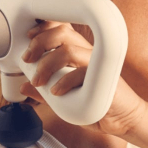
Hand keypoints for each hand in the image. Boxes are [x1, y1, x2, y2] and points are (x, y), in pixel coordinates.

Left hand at [19, 20, 146, 136]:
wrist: (123, 119)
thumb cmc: (97, 105)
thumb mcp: (65, 99)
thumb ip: (45, 92)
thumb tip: (24, 86)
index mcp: (80, 52)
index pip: (62, 28)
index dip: (43, 28)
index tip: (29, 39)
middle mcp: (89, 53)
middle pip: (63, 33)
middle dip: (39, 43)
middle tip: (27, 60)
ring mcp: (98, 64)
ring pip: (69, 50)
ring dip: (47, 64)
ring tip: (39, 82)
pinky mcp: (104, 78)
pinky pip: (81, 72)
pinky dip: (64, 82)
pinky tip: (57, 92)